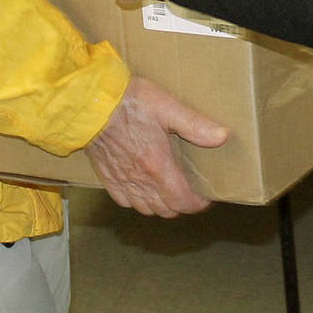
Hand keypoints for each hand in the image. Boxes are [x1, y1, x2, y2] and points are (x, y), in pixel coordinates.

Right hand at [84, 76, 228, 215]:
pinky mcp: (107, 178)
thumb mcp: (167, 106)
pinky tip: (143, 187)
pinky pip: (125, 202)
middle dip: (182, 204)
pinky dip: (138, 201)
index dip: (199, 203)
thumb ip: (195, 124)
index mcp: (158, 166)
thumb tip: (222, 136)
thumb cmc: (129, 102)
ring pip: (147, 209)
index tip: (207, 195)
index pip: (183, 201)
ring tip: (170, 190)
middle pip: (167, 210)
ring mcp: (122, 181)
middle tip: (191, 190)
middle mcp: (140, 180)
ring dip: (162, 205)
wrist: (90, 104)